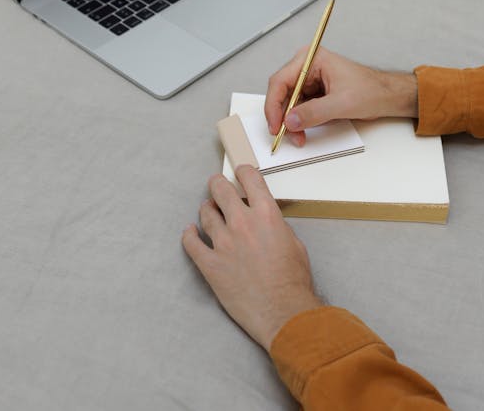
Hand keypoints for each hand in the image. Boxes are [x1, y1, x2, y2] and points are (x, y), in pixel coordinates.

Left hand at [182, 165, 322, 350]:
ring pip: (205, 214)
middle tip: (217, 186)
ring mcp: (223, 243)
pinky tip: (190, 232)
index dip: (243, 172)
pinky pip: (191, 243)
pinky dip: (189, 235)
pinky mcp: (210, 264)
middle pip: (220, 190)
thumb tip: (265, 222)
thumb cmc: (293, 281)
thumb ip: (276, 226)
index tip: (240, 173)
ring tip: (208, 211)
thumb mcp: (294, 242)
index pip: (249, 178)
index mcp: (266, 214)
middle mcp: (242, 222)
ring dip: (207, 210)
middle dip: (218, 185)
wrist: (283, 311)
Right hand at [265, 47, 417, 145]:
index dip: (274, 105)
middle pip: (281, 92)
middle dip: (282, 116)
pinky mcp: (314, 92)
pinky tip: (304, 131)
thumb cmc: (370, 90)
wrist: (386, 97)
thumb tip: (290, 120)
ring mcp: (309, 79)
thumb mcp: (341, 104)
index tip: (275, 125)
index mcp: (311, 59)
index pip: (280, 81)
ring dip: (291, 122)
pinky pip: (298, 107)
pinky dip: (299, 122)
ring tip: (299, 136)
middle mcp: (307, 66)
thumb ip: (314, 113)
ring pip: (288, 103)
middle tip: (285, 135)